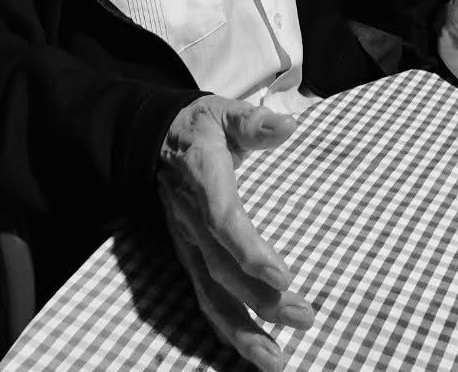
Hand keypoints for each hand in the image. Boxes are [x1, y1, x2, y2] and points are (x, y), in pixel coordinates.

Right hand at [157, 95, 314, 370]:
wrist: (153, 139)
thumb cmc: (199, 126)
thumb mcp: (223, 112)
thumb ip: (253, 122)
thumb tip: (288, 125)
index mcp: (203, 178)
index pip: (223, 219)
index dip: (249, 251)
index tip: (283, 275)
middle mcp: (190, 218)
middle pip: (222, 267)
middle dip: (260, 299)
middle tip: (304, 316)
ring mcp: (187, 243)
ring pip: (210, 293)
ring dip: (242, 330)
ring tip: (277, 359)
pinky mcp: (189, 256)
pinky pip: (206, 297)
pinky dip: (228, 328)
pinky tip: (254, 350)